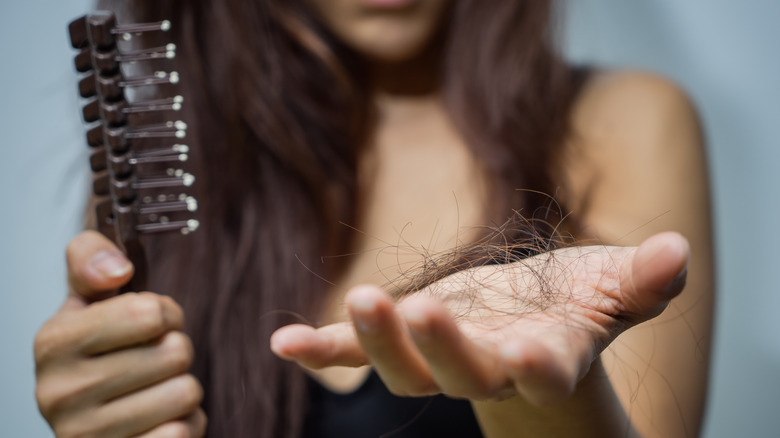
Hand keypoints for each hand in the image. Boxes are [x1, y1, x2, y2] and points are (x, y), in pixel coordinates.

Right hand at [34, 231, 205, 436]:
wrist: (90, 424)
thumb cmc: (97, 355)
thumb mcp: (85, 300)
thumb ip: (91, 259)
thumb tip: (117, 269)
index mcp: (54, 342)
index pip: (150, 313)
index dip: (166, 313)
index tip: (150, 324)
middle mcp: (61, 392)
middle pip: (175, 352)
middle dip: (175, 351)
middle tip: (152, 361)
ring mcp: (87, 435)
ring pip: (185, 393)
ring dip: (182, 389)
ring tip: (154, 391)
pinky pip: (184, 432)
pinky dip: (186, 424)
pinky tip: (158, 421)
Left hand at [270, 232, 687, 405]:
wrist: (530, 321)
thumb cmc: (577, 302)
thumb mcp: (616, 285)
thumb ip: (645, 279)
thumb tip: (676, 252)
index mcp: (546, 354)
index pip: (546, 370)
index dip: (540, 368)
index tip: (532, 357)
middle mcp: (488, 366)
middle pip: (462, 372)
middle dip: (443, 347)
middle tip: (422, 310)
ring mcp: (438, 356)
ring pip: (403, 368)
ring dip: (377, 340)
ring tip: (358, 301)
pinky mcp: (403, 337)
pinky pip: (353, 354)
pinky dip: (321, 349)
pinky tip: (282, 342)